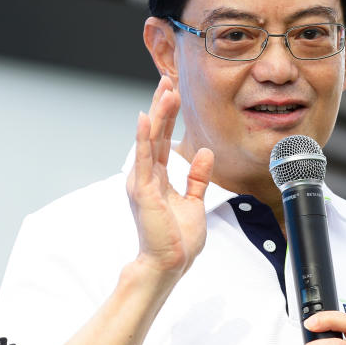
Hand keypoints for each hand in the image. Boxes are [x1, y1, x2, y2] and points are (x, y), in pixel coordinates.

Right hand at [127, 76, 213, 281]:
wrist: (169, 263)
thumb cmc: (178, 239)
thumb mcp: (194, 201)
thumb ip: (196, 177)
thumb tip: (203, 153)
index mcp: (157, 179)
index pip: (162, 141)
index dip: (168, 117)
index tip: (173, 93)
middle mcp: (146, 177)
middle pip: (154, 135)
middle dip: (162, 107)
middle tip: (167, 80)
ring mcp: (142, 182)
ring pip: (149, 140)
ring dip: (157, 114)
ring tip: (163, 90)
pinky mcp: (143, 190)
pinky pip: (143, 158)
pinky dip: (144, 137)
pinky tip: (146, 117)